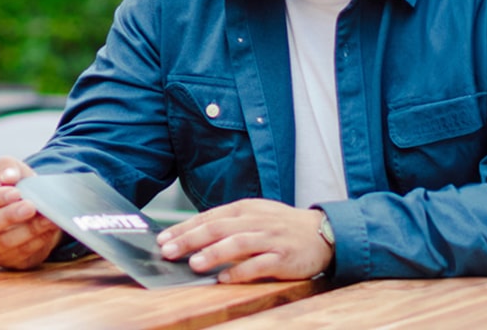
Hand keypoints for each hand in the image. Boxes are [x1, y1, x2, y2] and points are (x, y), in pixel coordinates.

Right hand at [0, 157, 62, 269]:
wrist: (33, 209)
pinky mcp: (5, 260)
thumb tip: (8, 177)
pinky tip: (49, 229)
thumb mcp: (13, 171)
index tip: (15, 191)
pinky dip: (37, 241)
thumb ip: (8, 167)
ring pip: (3, 242)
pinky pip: (19, 253)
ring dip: (27, 229)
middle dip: (8, 216)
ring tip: (46, 218)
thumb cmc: (17, 188)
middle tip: (29, 206)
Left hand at [154, 198, 332, 282]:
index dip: (184, 228)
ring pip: (238, 243)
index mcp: (245, 209)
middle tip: (168, 251)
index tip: (163, 239)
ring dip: (214, 253)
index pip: (208, 217)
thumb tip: (192, 237)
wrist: (323, 232)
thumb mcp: (253, 217)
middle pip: (218, 228)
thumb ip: (226, 225)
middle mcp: (256, 221)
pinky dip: (240, 272)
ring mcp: (270, 238)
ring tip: (194, 263)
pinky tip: (224, 278)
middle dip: (190, 239)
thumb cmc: (281, 226)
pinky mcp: (284, 257)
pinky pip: (259, 264)